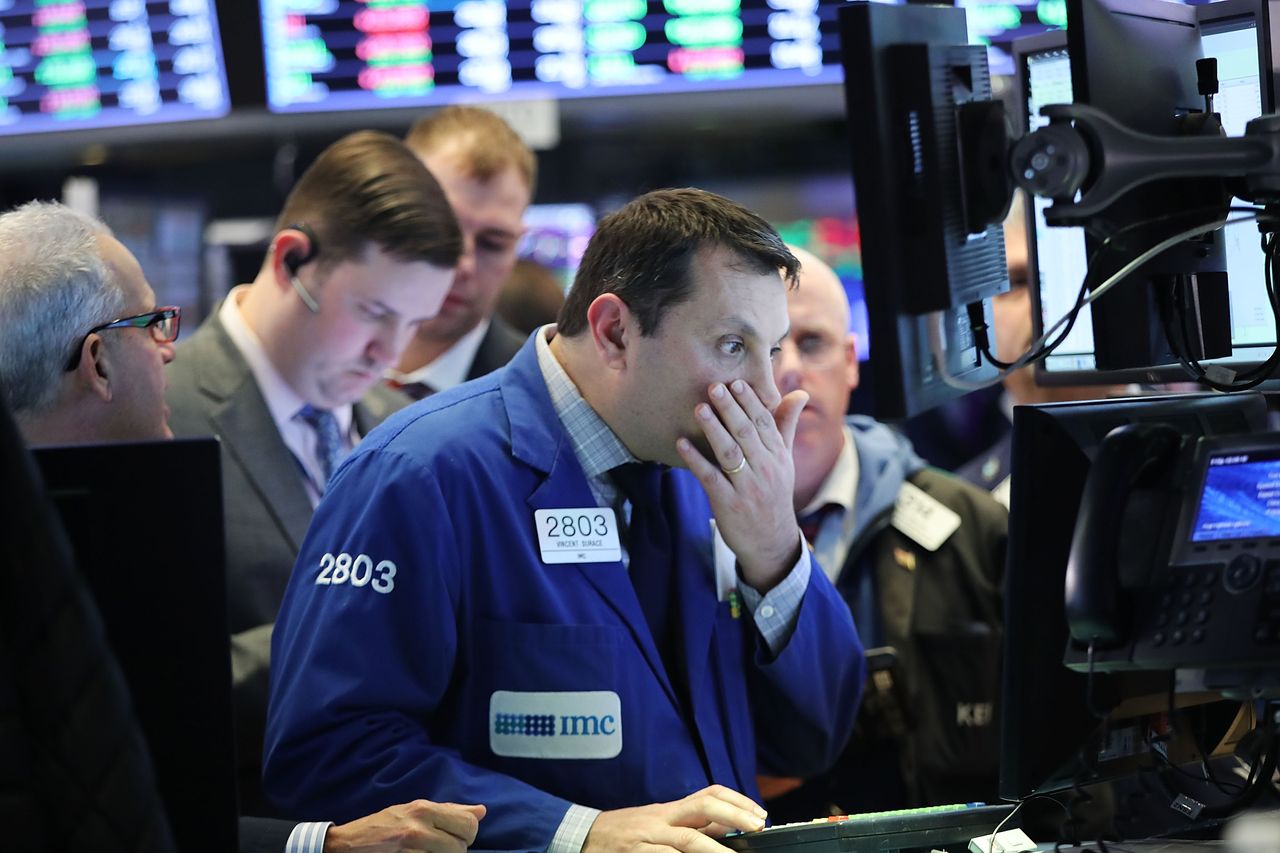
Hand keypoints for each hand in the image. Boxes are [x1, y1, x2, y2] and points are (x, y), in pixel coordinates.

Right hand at [323, 800, 485, 852]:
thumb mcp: (415, 811)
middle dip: (455, 851)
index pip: (468, 825)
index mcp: (424, 809)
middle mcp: (418, 827)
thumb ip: (449, 811)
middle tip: (438, 848)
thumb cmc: (383, 825)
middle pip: (460, 847)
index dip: (467, 835)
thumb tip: (481, 811)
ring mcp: (410, 849)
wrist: (348, 844)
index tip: (456, 838)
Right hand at [582, 784, 767, 852]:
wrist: (583, 837)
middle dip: (733, 814)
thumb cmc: (626, 832)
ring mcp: (650, 837)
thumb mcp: (657, 823)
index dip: (737, 800)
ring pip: (688, 838)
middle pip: (703, 806)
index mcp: (670, 809)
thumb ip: (688, 825)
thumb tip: (725, 829)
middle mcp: (663, 818)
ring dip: (715, 849)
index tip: (759, 813)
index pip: (709, 793)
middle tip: (757, 826)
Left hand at [676, 380, 807, 591]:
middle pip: (747, 433)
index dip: (750, 402)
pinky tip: (681, 443)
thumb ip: (786, 426)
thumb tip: (800, 393)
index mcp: (778, 455)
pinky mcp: (728, 503)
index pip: (765, 423)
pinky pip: (711, 478)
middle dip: (731, 409)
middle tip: (715, 387)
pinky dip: (695, 460)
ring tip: (699, 408)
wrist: (771, 541)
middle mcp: (765, 469)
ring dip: (713, 429)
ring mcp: (747, 487)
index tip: (737, 382)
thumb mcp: (784, 460)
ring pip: (730, 453)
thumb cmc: (774, 493)